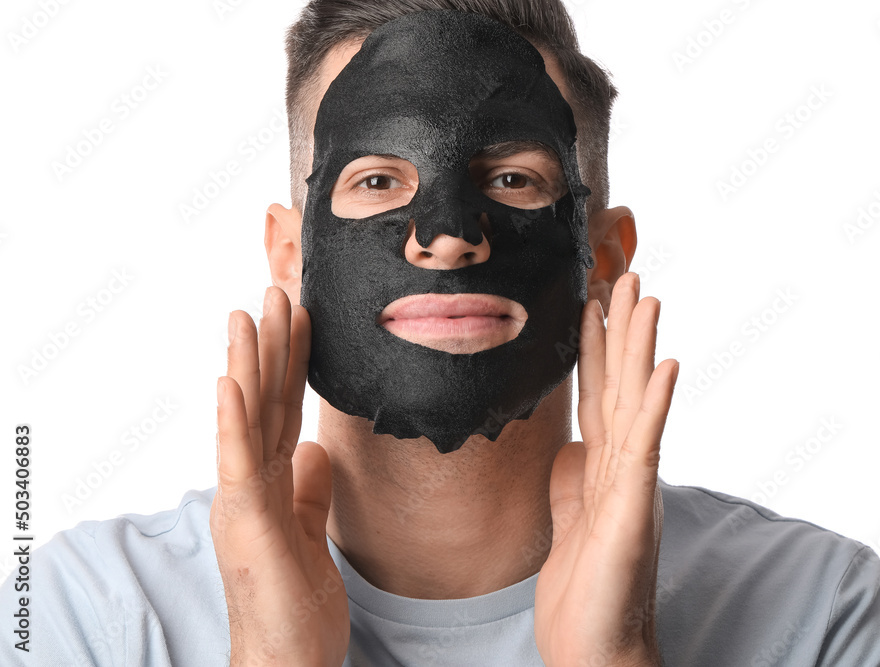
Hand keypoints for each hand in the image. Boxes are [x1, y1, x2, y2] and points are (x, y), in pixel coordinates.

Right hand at [210, 286, 348, 665]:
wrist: (289, 661)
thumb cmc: (296, 603)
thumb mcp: (310, 531)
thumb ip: (309, 489)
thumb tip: (316, 449)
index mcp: (269, 483)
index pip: (283, 410)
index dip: (291, 364)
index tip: (299, 317)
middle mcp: (250, 484)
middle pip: (263, 402)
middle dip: (271, 346)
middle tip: (274, 290)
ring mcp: (242, 501)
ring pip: (246, 421)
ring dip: (246, 364)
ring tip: (246, 314)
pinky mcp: (245, 523)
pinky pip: (239, 463)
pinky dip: (232, 420)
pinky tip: (230, 380)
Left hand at [535, 272, 678, 666]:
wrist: (594, 648)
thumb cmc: (584, 590)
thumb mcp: (569, 520)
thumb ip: (572, 479)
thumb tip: (569, 447)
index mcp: (604, 468)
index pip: (598, 394)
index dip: (595, 347)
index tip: (592, 300)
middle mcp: (623, 467)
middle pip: (621, 383)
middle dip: (620, 327)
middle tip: (622, 272)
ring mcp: (633, 484)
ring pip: (637, 401)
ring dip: (641, 346)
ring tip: (645, 295)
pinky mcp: (635, 508)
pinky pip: (647, 445)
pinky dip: (658, 403)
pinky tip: (667, 364)